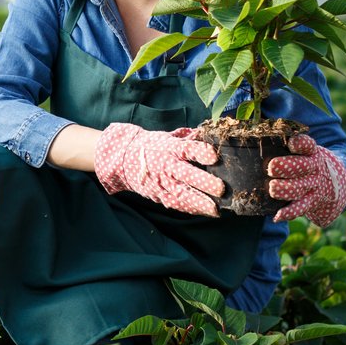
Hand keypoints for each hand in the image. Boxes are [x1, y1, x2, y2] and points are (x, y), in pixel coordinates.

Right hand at [94, 123, 224, 216]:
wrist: (124, 159)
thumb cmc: (152, 146)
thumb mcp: (168, 137)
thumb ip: (188, 137)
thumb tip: (210, 133)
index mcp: (170, 147)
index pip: (187, 149)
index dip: (201, 152)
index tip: (214, 156)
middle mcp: (167, 165)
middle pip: (187, 174)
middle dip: (204, 182)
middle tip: (221, 188)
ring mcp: (163, 182)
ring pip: (182, 194)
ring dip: (199, 202)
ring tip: (215, 209)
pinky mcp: (159, 195)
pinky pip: (176, 204)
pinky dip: (190, 208)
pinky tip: (204, 211)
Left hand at [267, 134, 345, 225]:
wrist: (337, 184)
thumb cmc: (309, 163)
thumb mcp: (306, 151)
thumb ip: (285, 145)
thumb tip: (255, 136)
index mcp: (312, 152)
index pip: (308, 146)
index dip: (300, 144)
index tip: (292, 143)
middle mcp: (314, 168)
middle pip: (302, 166)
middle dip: (286, 167)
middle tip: (272, 167)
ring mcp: (314, 186)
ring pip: (299, 188)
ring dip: (285, 189)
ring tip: (273, 188)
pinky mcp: (312, 202)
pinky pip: (300, 208)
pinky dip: (289, 213)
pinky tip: (277, 216)